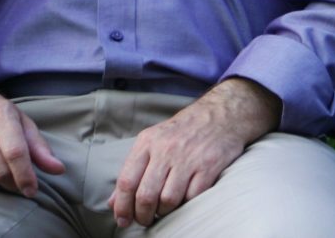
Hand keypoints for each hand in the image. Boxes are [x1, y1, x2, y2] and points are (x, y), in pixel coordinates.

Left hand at [109, 78, 280, 227]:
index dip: (122, 206)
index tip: (122, 220)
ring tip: (165, 209)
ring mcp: (188, 158)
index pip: (126, 181)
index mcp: (147, 142)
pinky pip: (192, 198)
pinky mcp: (208, 167)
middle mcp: (165, 150)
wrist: (221, 114)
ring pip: (168, 200)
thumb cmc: (183, 131)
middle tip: (145, 220)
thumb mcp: (153, 142)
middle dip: (143, 215)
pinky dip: (186, 205)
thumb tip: (113, 202)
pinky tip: (184, 200)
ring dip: (164, 212)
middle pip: (146, 195)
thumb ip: (132, 171)